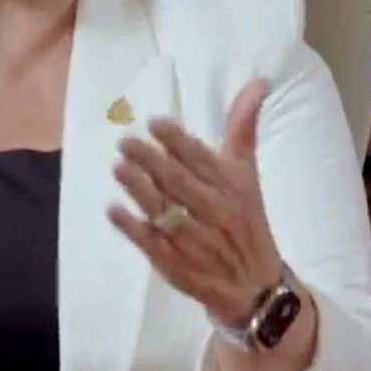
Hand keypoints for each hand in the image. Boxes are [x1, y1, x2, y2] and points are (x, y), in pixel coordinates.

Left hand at [107, 79, 283, 326]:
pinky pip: (153, 244)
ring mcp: (195, 241)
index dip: (178, 141)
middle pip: (180, 183)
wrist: (255, 287)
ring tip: (118, 168)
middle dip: (152, 161)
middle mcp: (216, 212)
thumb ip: (244, 130)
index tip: (155, 124)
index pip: (203, 159)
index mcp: (234, 188)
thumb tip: (256, 83)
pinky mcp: (177, 265)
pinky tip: (113, 211)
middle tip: (125, 141)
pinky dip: (133, 228)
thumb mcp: (248, 175)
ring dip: (141, 190)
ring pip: (166, 211)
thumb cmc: (246, 221)